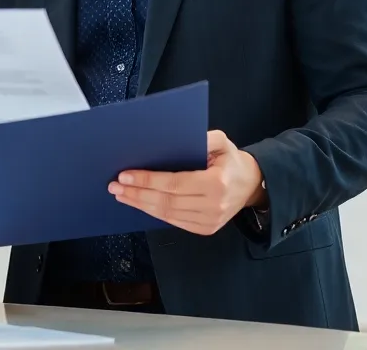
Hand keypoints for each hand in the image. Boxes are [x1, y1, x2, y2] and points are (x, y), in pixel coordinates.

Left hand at [110, 130, 265, 235]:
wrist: (251, 185)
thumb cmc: (231, 161)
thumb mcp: (223, 142)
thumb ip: (206, 138)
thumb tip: (181, 138)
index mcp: (216, 183)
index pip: (174, 184)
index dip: (147, 180)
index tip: (125, 175)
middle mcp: (213, 206)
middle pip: (166, 201)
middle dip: (137, 193)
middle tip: (115, 186)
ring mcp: (209, 221)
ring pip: (167, 214)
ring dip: (141, 205)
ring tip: (121, 195)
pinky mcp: (205, 229)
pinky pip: (174, 221)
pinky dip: (154, 213)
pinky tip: (140, 203)